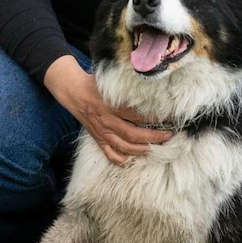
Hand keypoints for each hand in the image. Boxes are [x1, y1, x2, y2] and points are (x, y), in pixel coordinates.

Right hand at [43, 55, 171, 164]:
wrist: (73, 92)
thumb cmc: (94, 84)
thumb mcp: (110, 82)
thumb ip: (126, 86)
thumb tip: (149, 87)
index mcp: (111, 105)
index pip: (136, 114)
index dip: (153, 117)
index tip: (168, 118)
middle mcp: (107, 121)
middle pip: (133, 134)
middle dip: (153, 137)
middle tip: (168, 136)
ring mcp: (102, 132)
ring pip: (124, 147)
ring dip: (142, 150)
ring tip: (156, 148)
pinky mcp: (98, 138)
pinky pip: (109, 154)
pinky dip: (121, 160)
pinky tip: (132, 160)